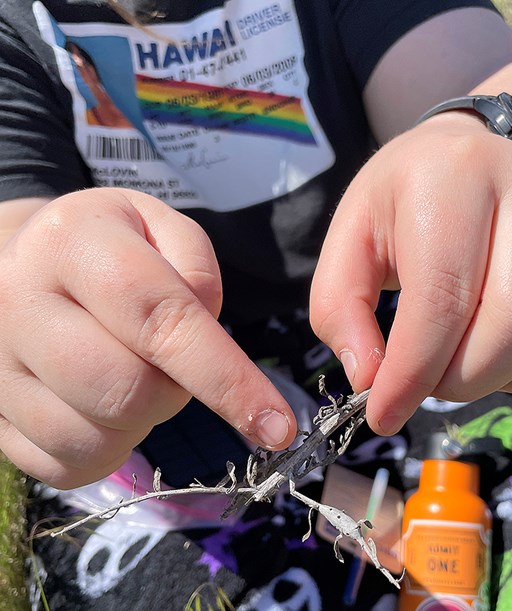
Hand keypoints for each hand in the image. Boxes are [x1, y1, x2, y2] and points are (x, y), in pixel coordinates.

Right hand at [0, 188, 294, 487]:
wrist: (21, 260)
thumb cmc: (107, 244)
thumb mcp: (160, 228)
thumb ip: (197, 274)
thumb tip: (209, 347)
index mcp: (73, 241)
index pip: (161, 321)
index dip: (226, 379)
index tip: (277, 427)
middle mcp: (17, 301)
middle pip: (128, 392)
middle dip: (175, 393)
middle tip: (170, 363)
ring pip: (94, 437)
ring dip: (139, 422)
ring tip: (130, 374)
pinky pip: (64, 465)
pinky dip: (105, 447)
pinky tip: (101, 405)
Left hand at [310, 116, 511, 434]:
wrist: (465, 157)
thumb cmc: (401, 205)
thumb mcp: (348, 243)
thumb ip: (340, 310)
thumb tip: (370, 381)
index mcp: (449, 178)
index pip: (442, 296)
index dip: (413, 373)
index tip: (383, 415)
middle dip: (462, 380)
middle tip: (427, 383)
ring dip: (506, 378)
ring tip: (462, 368)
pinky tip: (509, 358)